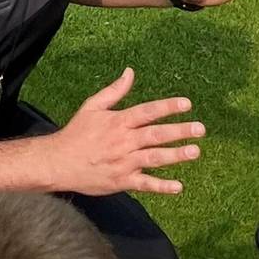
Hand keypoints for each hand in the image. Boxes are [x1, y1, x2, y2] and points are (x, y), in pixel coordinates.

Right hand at [49, 68, 204, 195]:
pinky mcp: (121, 181)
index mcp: (118, 121)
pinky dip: (161, 186)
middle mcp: (124, 141)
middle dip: (179, 131)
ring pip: (154, 158)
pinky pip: (144, 184)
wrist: (58, 162)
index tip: (187, 103)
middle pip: (156, 135)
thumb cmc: (76, 133)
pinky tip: (178, 186)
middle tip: (200, 129)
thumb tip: (130, 72)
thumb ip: (114, 91)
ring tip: (195, 151)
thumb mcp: (92, 106)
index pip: (147, 112)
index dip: (168, 107)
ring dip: (176, 155)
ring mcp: (124, 162)